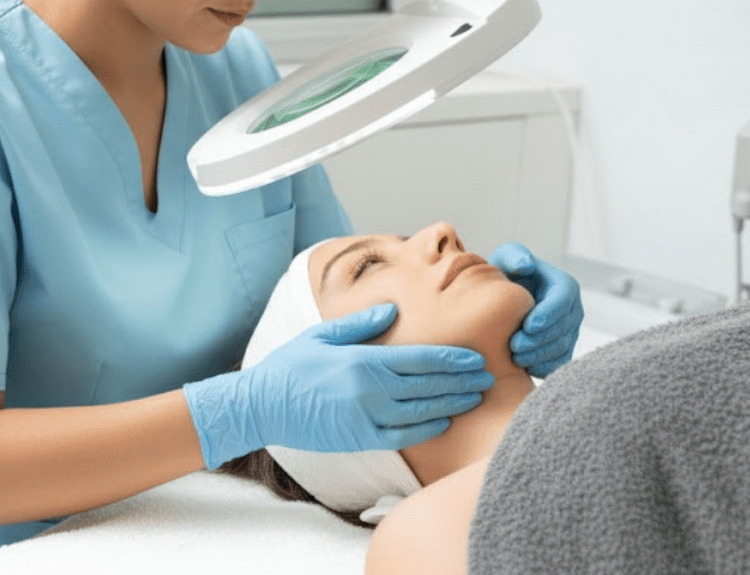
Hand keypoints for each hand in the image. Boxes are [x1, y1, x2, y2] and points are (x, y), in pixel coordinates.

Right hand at [184, 304, 493, 468]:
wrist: (262, 405)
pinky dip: (427, 429)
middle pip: (428, 386)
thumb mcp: (323, 335)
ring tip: (475, 397)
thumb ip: (361, 324)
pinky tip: (444, 421)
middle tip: (488, 376)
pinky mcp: (359, 439)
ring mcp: (366, 418)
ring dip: (452, 404)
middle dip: (461, 381)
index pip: (420, 359)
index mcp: (363, 361)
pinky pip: (403, 437)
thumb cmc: (291, 365)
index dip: (452, 359)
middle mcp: (369, 391)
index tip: (475, 357)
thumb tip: (394, 309)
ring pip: (421, 412)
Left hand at [490, 242, 583, 376]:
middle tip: (514, 346)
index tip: (528, 326)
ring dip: (540, 355)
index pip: (563, 301)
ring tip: (515, 358)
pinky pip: (559, 363)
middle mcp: (573, 310)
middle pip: (563, 328)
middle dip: (540, 340)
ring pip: (562, 348)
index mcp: (564, 286)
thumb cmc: (508, 273)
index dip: (548, 315)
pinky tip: (524, 367)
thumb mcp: (508, 256)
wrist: (507, 297)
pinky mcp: (563, 349)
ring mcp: (570, 331)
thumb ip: (515, 256)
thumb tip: (526, 265)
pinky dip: (544, 367)